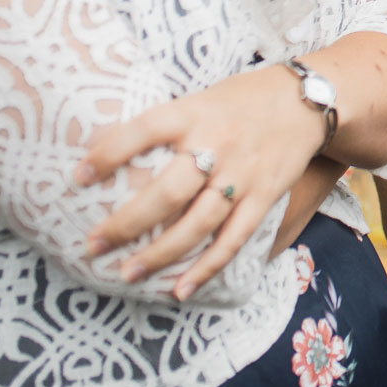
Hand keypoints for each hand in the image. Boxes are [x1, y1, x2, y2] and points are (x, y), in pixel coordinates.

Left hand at [77, 64, 325, 298]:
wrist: (309, 99)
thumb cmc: (244, 98)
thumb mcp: (203, 98)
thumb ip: (169, 125)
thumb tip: (113, 153)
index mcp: (195, 112)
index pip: (143, 131)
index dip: (108, 154)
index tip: (77, 178)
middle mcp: (217, 144)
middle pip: (167, 191)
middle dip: (126, 223)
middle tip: (92, 245)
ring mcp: (242, 174)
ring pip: (197, 223)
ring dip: (160, 254)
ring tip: (127, 273)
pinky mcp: (263, 196)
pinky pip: (233, 239)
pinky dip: (207, 268)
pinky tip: (181, 289)